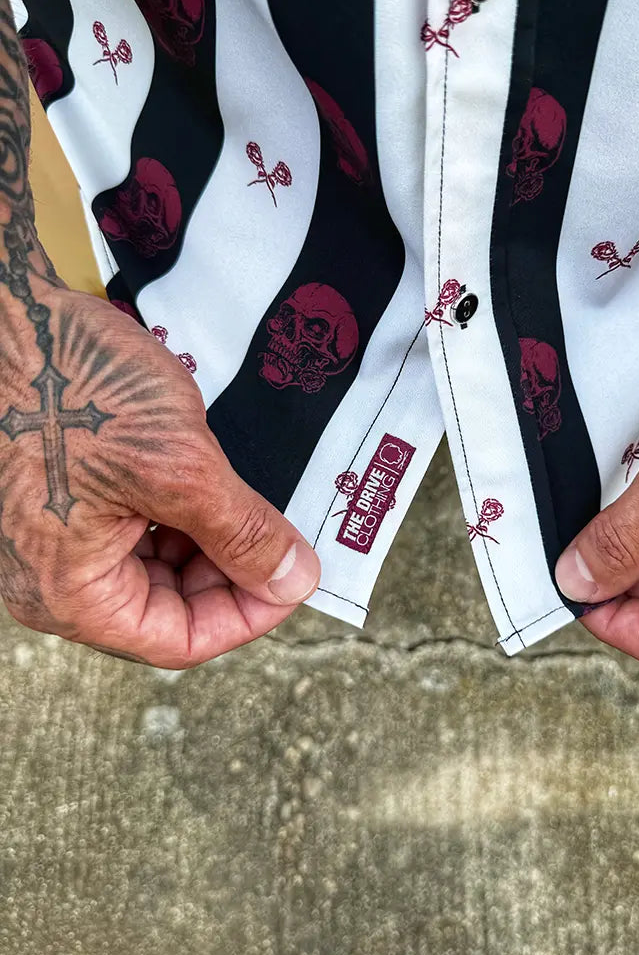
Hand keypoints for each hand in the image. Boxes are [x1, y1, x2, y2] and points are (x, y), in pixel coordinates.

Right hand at [0, 279, 319, 667]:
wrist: (14, 313)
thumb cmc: (75, 384)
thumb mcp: (179, 466)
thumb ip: (241, 532)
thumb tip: (292, 580)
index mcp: (70, 593)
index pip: (178, 641)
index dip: (248, 615)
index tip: (295, 578)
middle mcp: (56, 577)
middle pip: (169, 607)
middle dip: (232, 574)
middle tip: (286, 536)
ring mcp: (59, 535)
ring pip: (157, 567)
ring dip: (211, 541)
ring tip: (253, 501)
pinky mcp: (67, 495)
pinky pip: (135, 528)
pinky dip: (182, 513)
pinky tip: (214, 479)